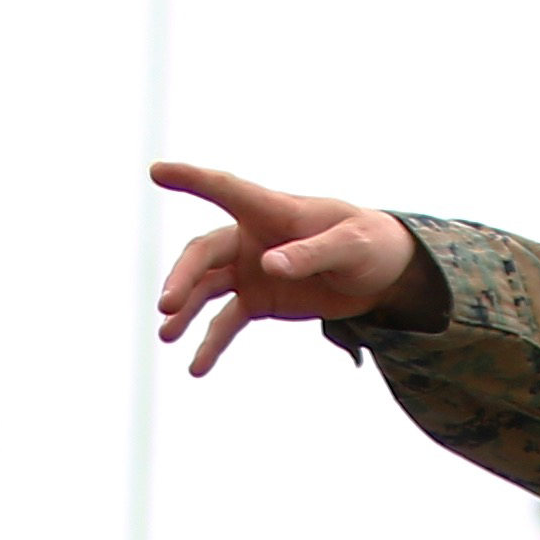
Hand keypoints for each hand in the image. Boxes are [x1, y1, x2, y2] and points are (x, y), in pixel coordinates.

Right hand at [151, 160, 419, 375]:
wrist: (382, 274)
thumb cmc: (369, 244)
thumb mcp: (349, 247)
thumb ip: (310, 254)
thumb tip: (267, 266)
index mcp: (272, 211)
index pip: (226, 190)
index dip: (191, 179)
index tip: (157, 172)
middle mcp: (252, 238)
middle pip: (205, 253)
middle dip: (183, 276)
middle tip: (168, 304)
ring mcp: (251, 270)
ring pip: (206, 288)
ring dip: (186, 310)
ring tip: (167, 336)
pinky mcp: (259, 300)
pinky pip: (227, 321)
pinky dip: (211, 343)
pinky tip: (197, 367)